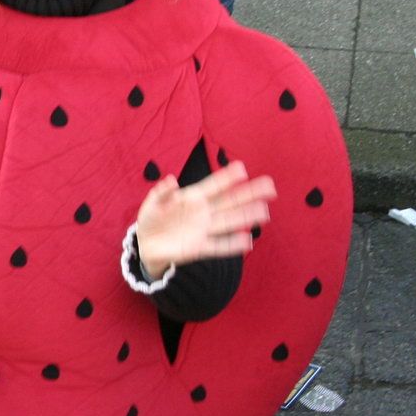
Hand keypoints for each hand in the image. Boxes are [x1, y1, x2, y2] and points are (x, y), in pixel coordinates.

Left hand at [135, 160, 275, 274]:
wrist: (146, 244)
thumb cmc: (151, 218)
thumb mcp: (151, 203)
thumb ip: (161, 193)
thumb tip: (171, 180)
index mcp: (193, 198)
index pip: (213, 185)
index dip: (226, 177)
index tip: (242, 168)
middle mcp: (203, 212)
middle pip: (229, 201)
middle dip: (249, 193)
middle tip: (270, 186)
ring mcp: (203, 230)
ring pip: (228, 222)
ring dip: (246, 217)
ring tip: (264, 211)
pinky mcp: (198, 248)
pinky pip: (218, 246)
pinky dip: (232, 244)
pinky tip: (247, 241)